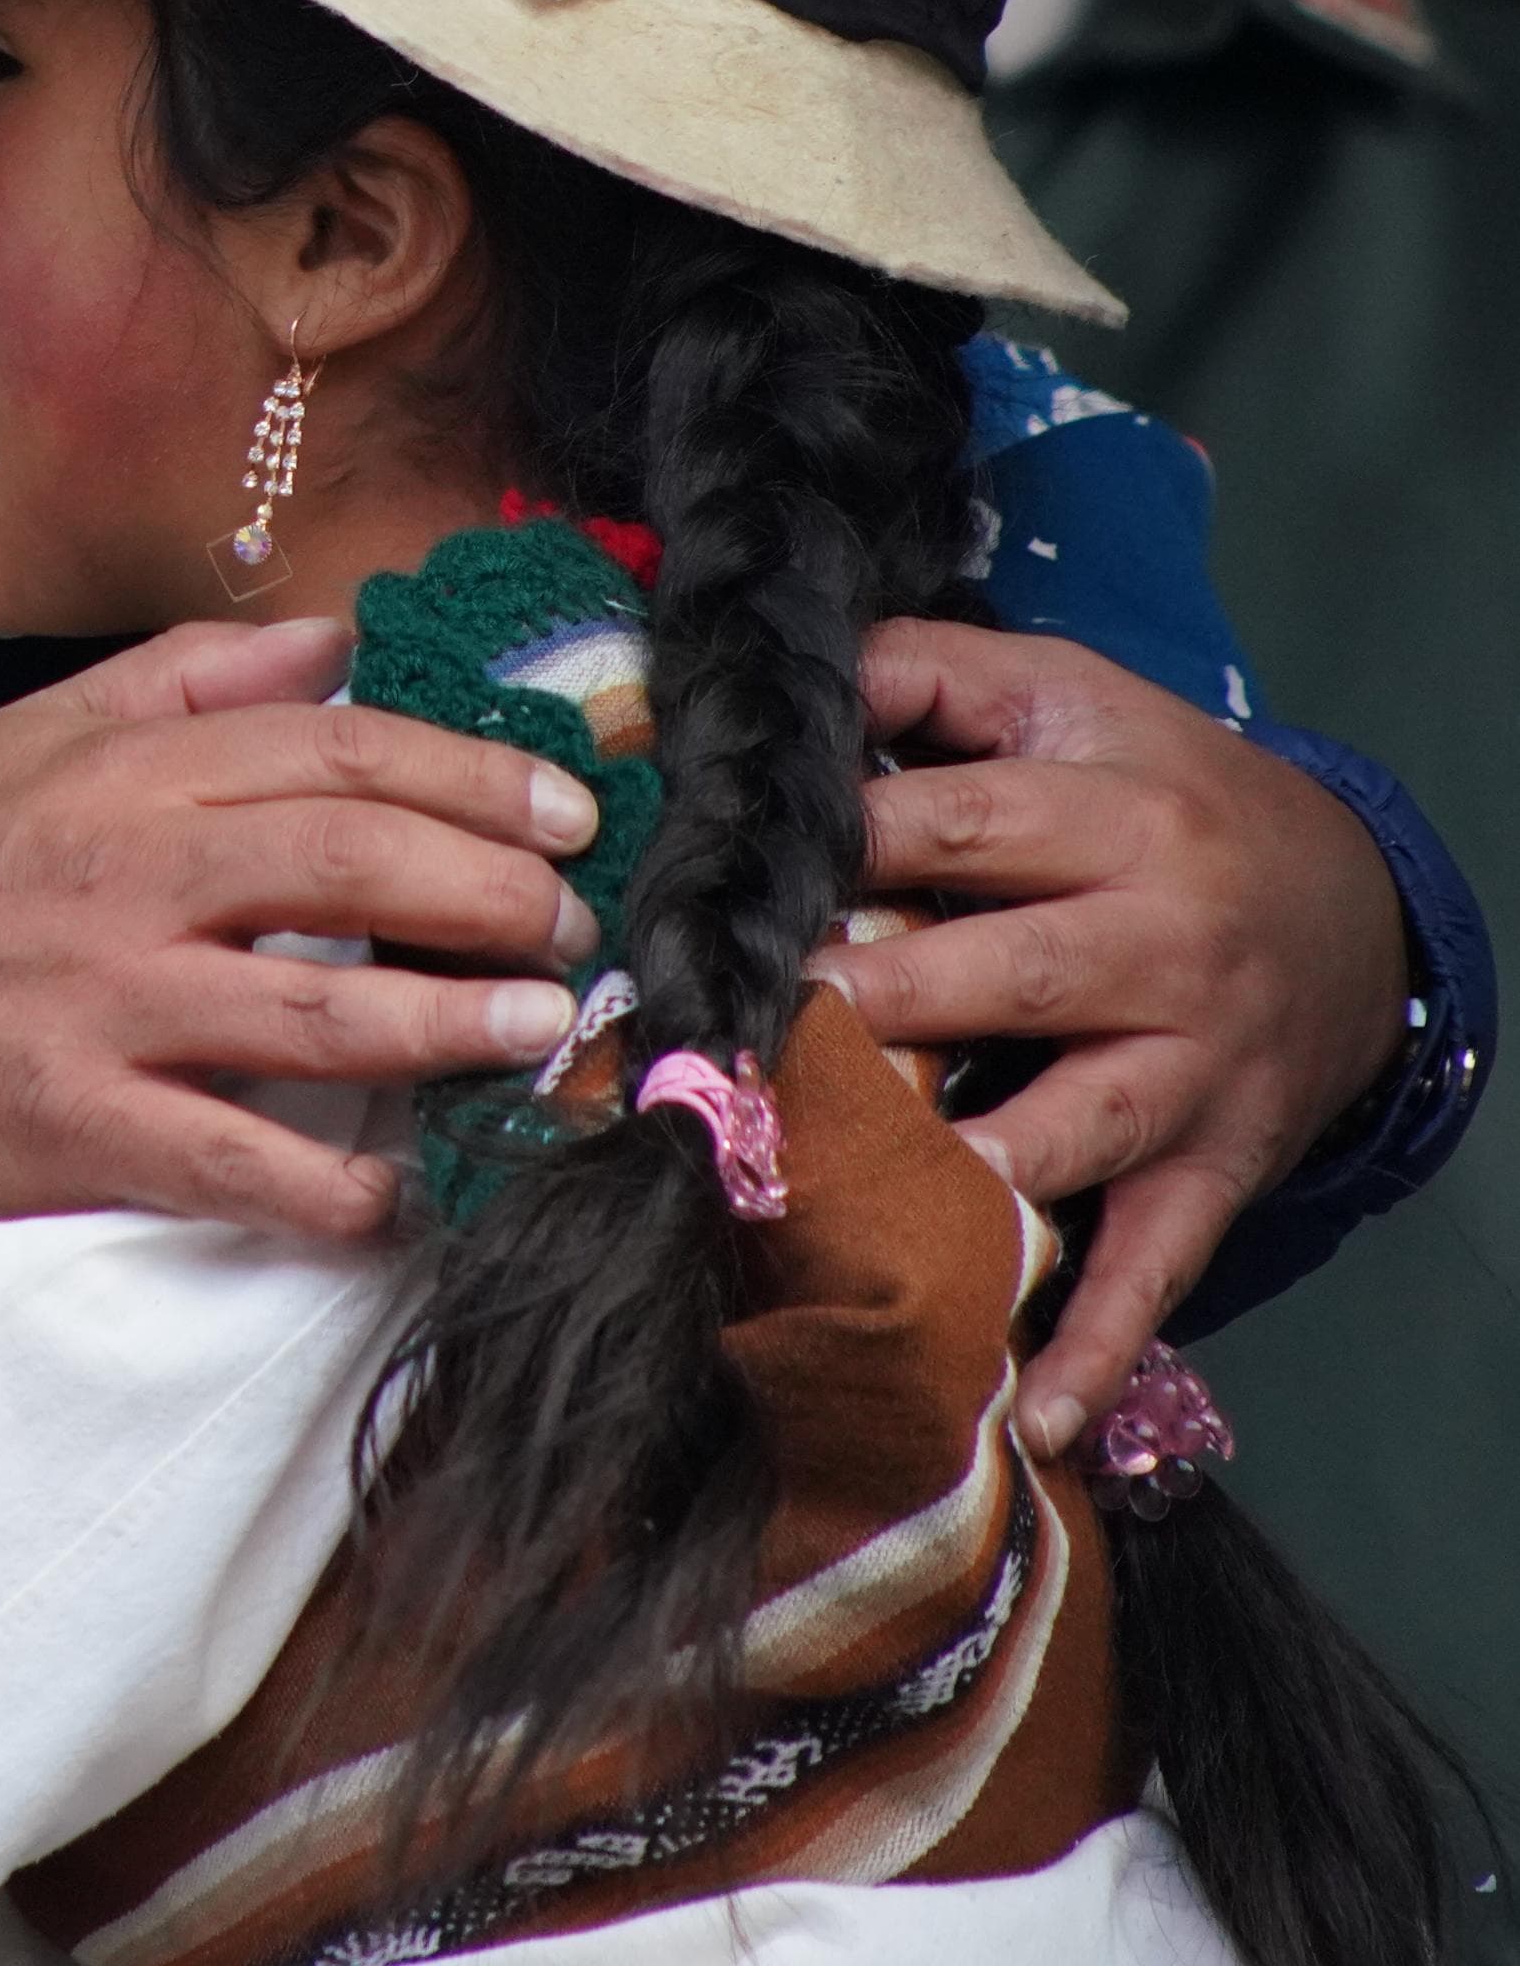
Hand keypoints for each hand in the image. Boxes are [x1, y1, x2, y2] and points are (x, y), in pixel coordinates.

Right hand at [0, 614, 604, 1242]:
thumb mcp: (35, 739)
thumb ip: (186, 680)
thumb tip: (334, 637)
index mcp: (122, 776)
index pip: (330, 750)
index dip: (467, 775)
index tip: (566, 809)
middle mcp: (124, 878)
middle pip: (352, 866)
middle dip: (495, 889)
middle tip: (575, 921)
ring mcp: (105, 1009)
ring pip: (323, 1016)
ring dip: (458, 1027)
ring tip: (544, 1028)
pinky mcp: (83, 1129)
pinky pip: (242, 1166)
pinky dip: (339, 1189)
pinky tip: (404, 1190)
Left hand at [813, 620, 1407, 1455]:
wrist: (1355, 902)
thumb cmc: (1160, 789)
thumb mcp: (1064, 699)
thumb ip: (924, 673)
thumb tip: (788, 674)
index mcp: (1113, 814)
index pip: (954, 825)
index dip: (838, 849)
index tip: (728, 888)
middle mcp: (1162, 942)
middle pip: (1007, 973)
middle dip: (879, 1003)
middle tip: (757, 1036)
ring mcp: (1192, 1069)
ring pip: (1074, 1125)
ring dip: (972, 1171)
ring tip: (859, 1203)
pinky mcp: (1215, 1167)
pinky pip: (1157, 1265)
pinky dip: (1098, 1344)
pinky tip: (1029, 1409)